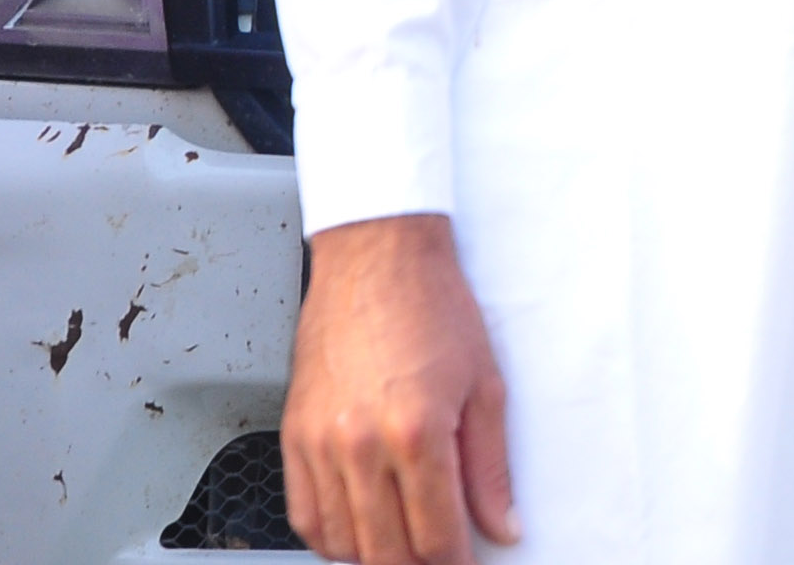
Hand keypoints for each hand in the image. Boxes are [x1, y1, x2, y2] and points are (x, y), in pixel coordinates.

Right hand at [280, 215, 516, 564]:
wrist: (377, 259)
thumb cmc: (434, 308)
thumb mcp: (486, 386)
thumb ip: (491, 468)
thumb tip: (501, 525)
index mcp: (416, 432)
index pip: (436, 536)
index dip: (457, 563)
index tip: (468, 563)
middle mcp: (360, 445)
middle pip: (385, 551)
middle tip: (441, 558)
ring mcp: (319, 443)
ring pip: (340, 543)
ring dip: (374, 556)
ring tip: (404, 547)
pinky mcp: (293, 435)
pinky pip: (303, 515)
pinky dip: (331, 537)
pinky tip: (359, 531)